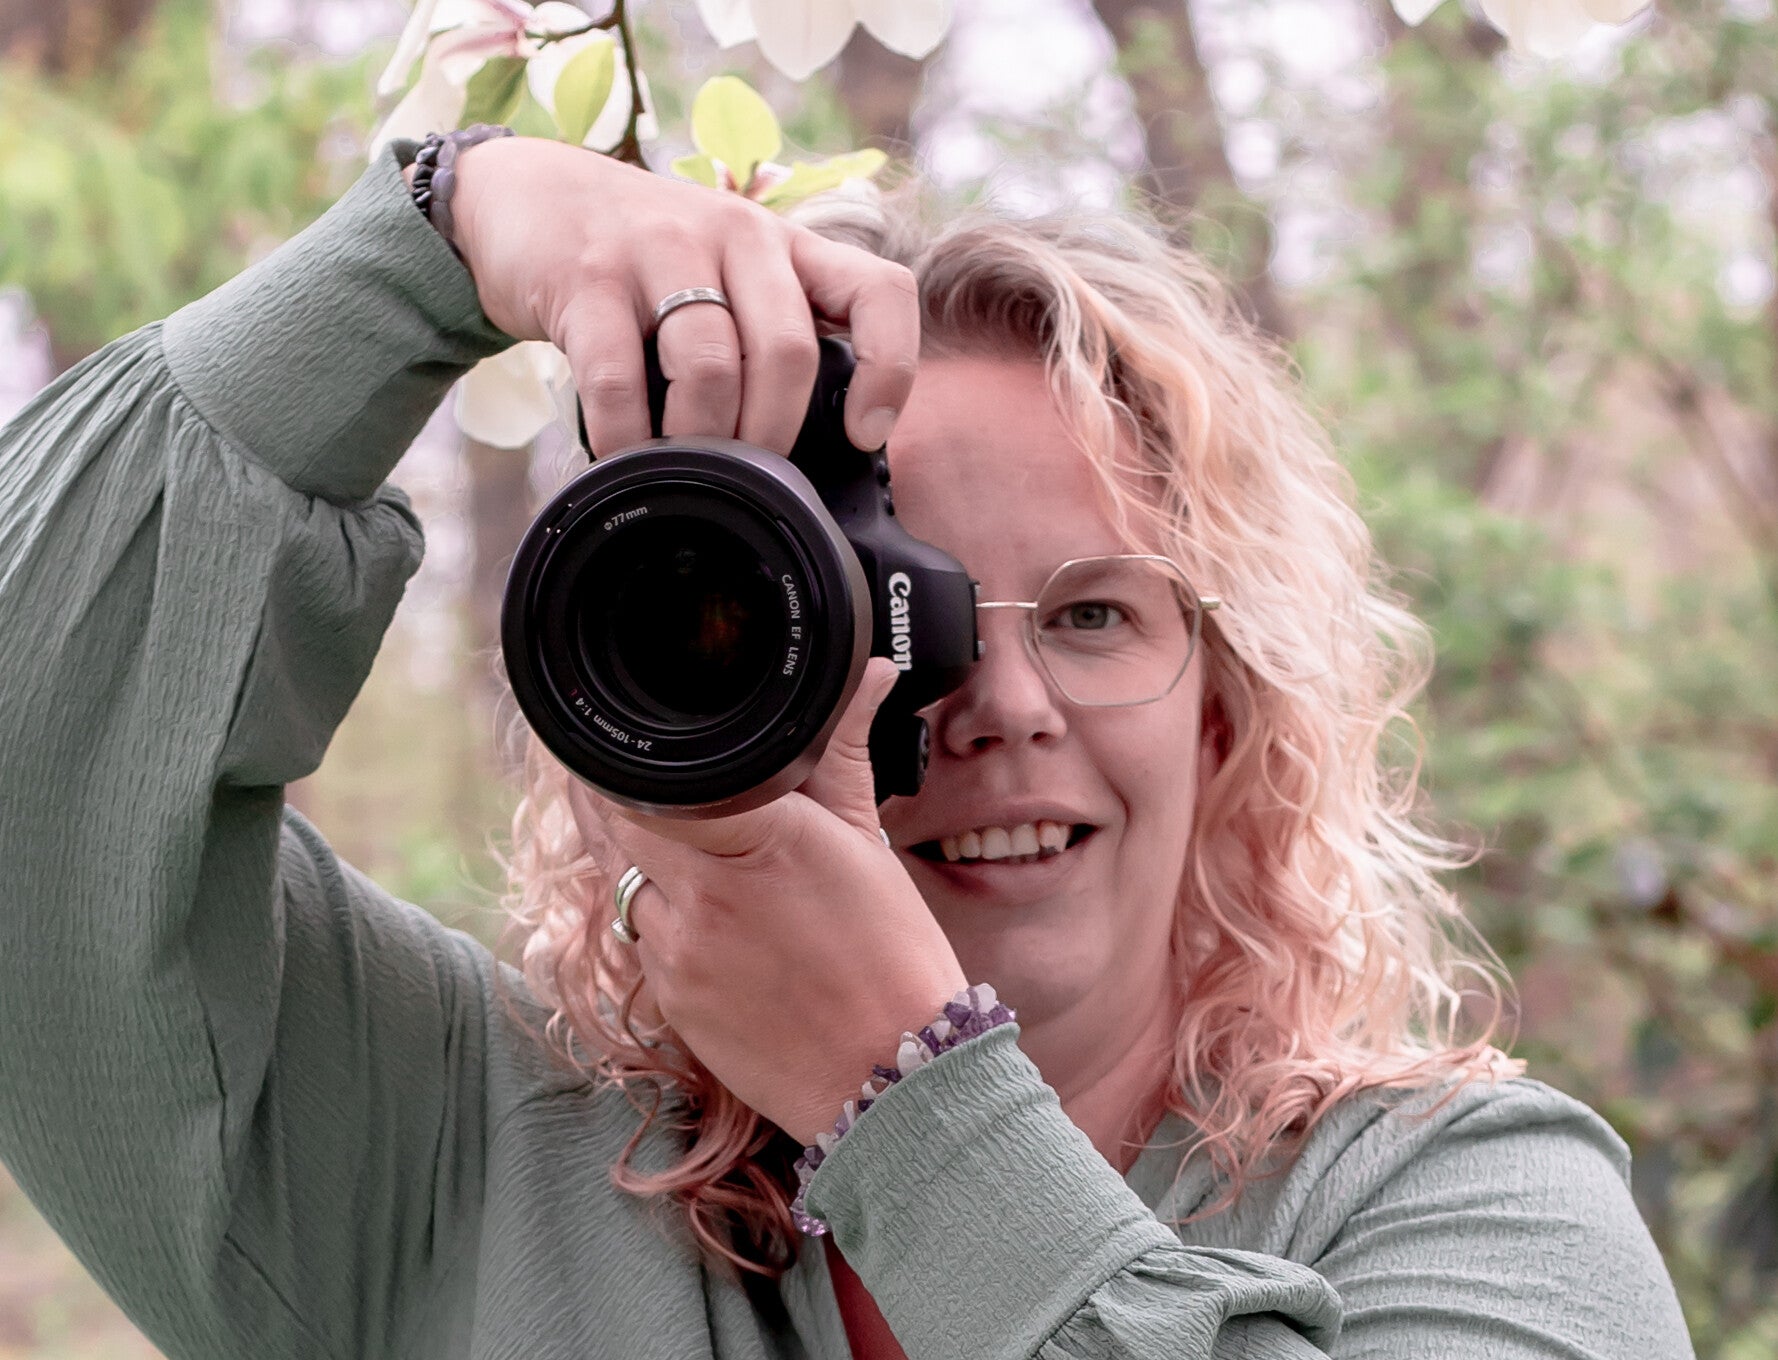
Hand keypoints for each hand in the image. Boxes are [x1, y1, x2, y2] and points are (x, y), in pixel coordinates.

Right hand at [444, 137, 919, 454]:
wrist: (528, 194)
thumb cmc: (646, 257)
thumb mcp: (727, 273)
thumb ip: (771, 331)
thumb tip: (816, 445)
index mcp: (786, 244)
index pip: (879, 291)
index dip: (887, 370)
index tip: (863, 433)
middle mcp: (735, 234)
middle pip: (786, 352)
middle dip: (772, 433)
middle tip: (749, 472)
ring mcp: (658, 250)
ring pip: (710, 368)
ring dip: (703, 440)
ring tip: (687, 466)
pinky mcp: (587, 279)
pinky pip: (619, 380)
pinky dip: (627, 438)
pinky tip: (625, 455)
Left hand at [565, 659, 967, 1145]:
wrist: (892, 1080)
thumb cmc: (894, 959)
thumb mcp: (868, 842)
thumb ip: (843, 751)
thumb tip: (872, 673)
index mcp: (759, 837)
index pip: (651, 776)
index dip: (632, 758)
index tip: (637, 745)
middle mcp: (704, 893)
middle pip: (618, 821)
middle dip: (632, 802)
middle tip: (659, 792)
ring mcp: (677, 952)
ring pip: (626, 881)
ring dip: (647, 865)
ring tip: (701, 867)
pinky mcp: (668, 1002)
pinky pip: (645, 942)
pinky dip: (665, 924)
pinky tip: (718, 930)